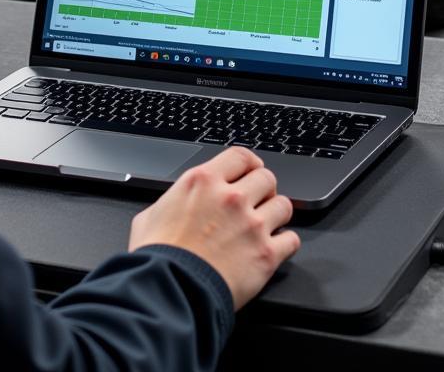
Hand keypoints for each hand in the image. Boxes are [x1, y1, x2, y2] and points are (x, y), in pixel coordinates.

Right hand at [127, 147, 299, 308]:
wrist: (171, 288)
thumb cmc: (158, 255)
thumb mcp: (151, 214)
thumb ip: (172, 203)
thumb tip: (174, 207)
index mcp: (203, 181)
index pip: (240, 156)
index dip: (250, 162)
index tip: (251, 170)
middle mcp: (231, 197)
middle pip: (267, 177)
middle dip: (264, 188)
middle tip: (259, 199)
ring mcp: (252, 225)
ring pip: (284, 205)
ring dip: (277, 213)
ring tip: (269, 222)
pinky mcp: (266, 254)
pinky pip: (291, 239)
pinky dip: (286, 242)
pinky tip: (276, 246)